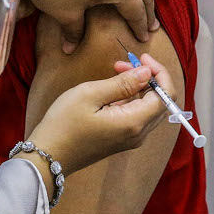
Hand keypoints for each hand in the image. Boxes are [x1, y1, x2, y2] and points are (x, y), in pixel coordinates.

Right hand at [22, 53, 173, 177]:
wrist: (48, 155)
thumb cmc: (64, 124)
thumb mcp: (90, 95)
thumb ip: (122, 83)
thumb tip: (147, 73)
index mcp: (133, 122)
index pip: (166, 96)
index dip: (159, 73)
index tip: (142, 58)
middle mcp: (138, 134)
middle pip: (160, 102)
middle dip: (148, 77)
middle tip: (125, 62)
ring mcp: (130, 139)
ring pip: (148, 108)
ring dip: (138, 87)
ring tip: (116, 71)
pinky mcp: (121, 140)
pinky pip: (136, 116)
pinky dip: (130, 98)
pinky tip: (111, 90)